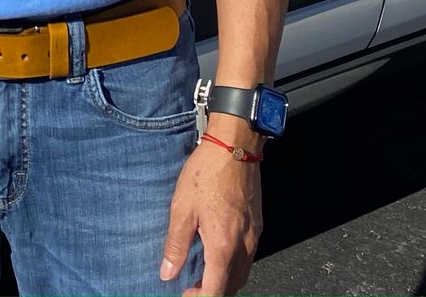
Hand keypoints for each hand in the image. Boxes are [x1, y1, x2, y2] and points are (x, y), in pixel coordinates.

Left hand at [160, 129, 262, 294]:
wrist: (235, 145)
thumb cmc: (207, 173)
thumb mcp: (182, 208)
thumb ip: (175, 245)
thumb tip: (167, 273)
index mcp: (223, 246)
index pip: (216, 291)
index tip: (185, 295)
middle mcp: (244, 246)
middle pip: (232, 286)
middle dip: (213, 293)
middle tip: (192, 287)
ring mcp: (254, 235)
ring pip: (243, 273)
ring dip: (225, 281)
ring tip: (204, 274)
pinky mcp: (257, 224)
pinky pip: (248, 257)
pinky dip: (234, 265)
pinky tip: (219, 253)